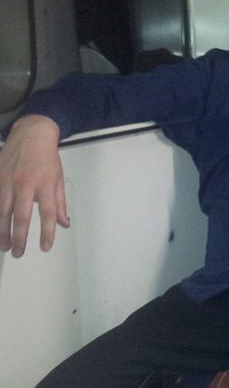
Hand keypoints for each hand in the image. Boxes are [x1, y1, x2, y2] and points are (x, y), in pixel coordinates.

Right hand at [0, 115, 68, 256]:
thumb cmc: (47, 157)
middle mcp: (26, 185)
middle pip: (21, 217)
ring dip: (2, 231)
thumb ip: (60, 203)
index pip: (47, 214)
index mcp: (45, 185)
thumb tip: (63, 224)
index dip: (47, 232)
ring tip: (4, 246)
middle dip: (19, 238)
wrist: (32, 134)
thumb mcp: (59, 178)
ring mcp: (8, 182)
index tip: (45, 247)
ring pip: (3, 212)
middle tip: (18, 253)